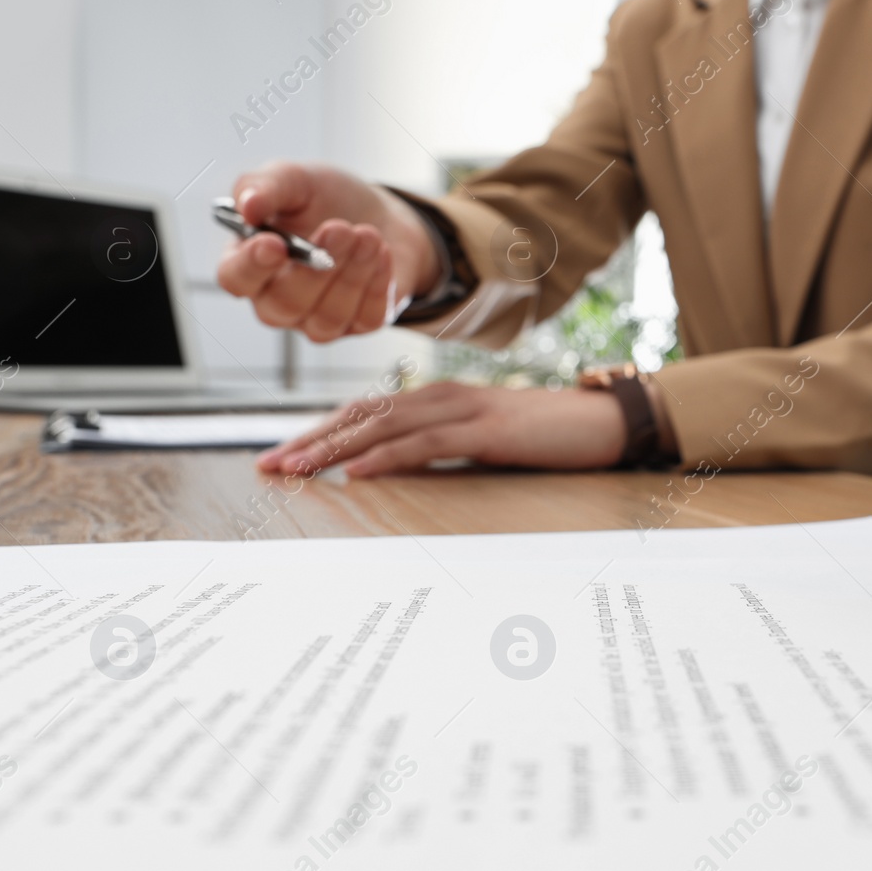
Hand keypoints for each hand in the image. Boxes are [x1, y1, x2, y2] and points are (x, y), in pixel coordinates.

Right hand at [216, 162, 439, 341]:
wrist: (379, 213)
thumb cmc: (326, 200)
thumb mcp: (295, 180)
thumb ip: (265, 187)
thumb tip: (247, 205)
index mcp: (250, 261)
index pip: (235, 278)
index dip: (251, 266)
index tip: (275, 244)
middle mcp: (277, 298)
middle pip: (283, 305)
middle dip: (315, 268)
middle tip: (340, 228)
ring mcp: (316, 318)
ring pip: (326, 317)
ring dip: (351, 273)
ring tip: (369, 234)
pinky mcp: (357, 324)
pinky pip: (365, 318)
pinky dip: (377, 284)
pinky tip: (382, 253)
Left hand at [256, 382, 626, 475]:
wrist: (603, 422)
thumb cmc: (547, 438)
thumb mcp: (483, 443)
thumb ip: (441, 450)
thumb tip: (397, 474)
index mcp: (437, 400)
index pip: (364, 413)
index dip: (319, 433)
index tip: (282, 458)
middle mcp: (441, 396)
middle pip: (360, 414)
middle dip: (310, 440)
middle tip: (267, 465)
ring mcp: (463, 408)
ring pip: (382, 425)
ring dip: (333, 449)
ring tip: (294, 470)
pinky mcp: (486, 429)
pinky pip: (424, 444)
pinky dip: (385, 457)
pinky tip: (355, 473)